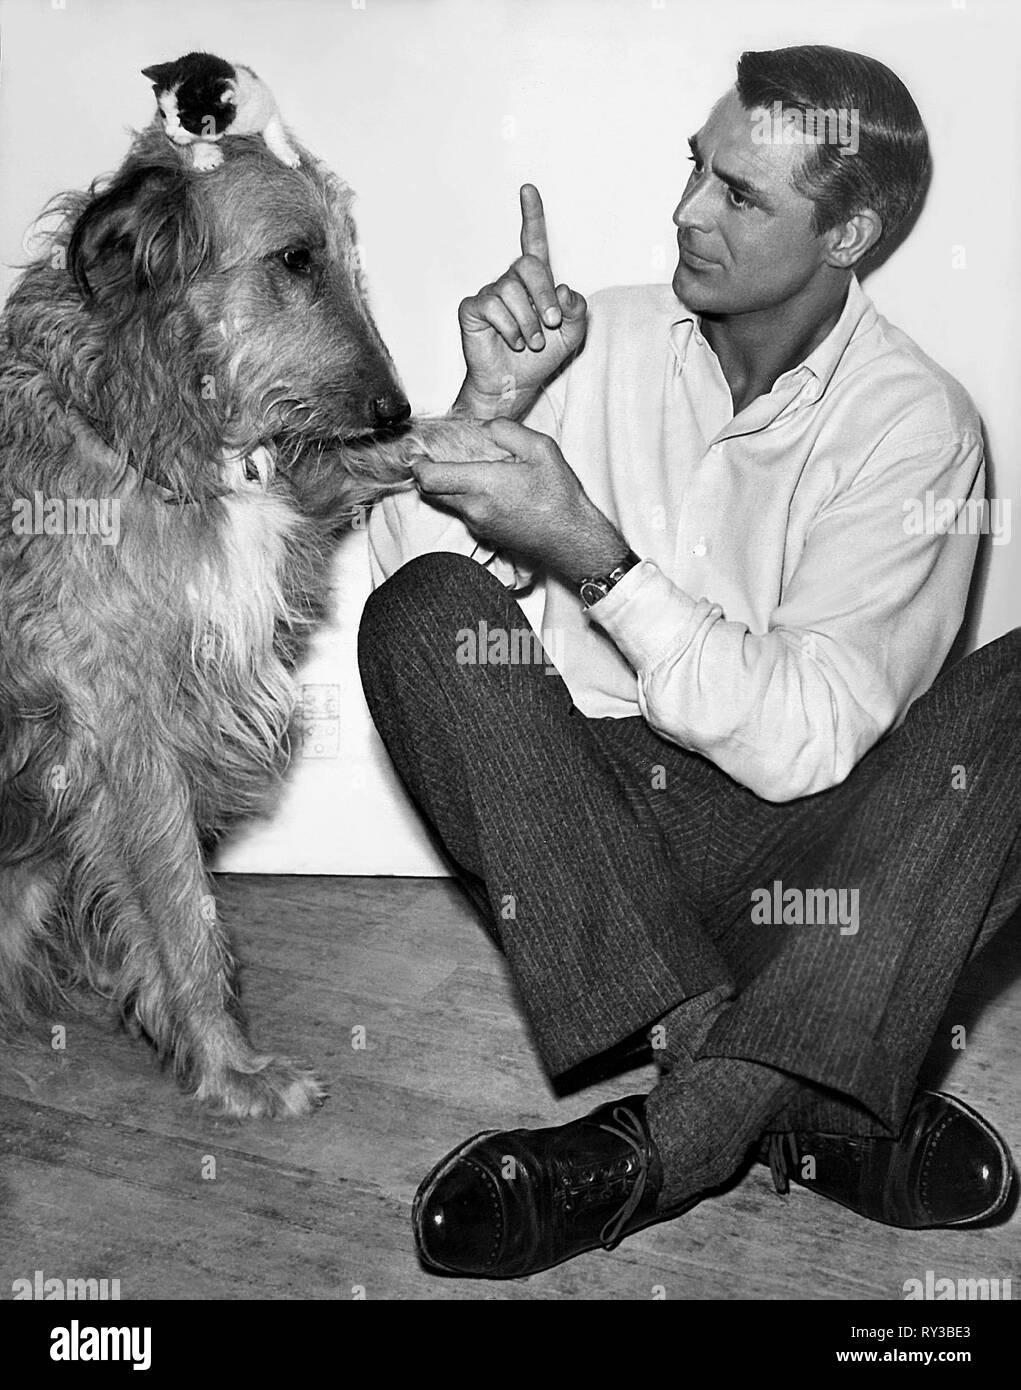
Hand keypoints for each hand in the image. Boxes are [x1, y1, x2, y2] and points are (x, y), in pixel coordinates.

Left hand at [411, 418, 627, 584]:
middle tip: (434, 455)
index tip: (417, 451)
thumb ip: (507, 431)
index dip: (417, 463)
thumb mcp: (541, 449)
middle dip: (428, 472)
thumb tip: (484, 428)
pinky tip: (486, 486)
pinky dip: (464, 497)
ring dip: (448, 484)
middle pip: (431, 491)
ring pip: (447, 501)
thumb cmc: (560, 498)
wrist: (571, 539)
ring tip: (468, 467)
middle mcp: (474, 508)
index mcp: (484, 485)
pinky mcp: (484, 533)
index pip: (430, 478)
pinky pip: (463, 511)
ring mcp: (477, 524)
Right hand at [454, 184, 587, 420]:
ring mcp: (490, 294)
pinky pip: (492, 306)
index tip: (528, 190)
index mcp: (535, 282)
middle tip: (551, 323)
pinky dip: (510, 329)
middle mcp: (511, 282)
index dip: (531, 215)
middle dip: (544, 296)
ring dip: (528, 322)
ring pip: (511, 290)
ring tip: (530, 342)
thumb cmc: (541, 358)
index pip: (532, 241)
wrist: (516, 383)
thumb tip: (563, 289)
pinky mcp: (473, 309)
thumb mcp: (573, 333)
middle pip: (528, 266)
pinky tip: (512, 341)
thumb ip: (577, 309)